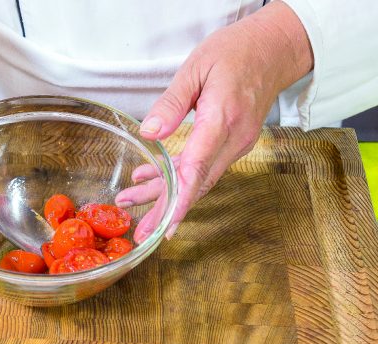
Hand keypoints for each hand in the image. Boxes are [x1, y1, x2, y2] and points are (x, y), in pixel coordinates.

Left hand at [117, 1, 313, 241]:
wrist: (273, 49)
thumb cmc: (235, 52)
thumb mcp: (195, 68)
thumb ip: (171, 103)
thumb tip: (149, 133)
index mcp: (222, 118)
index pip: (198, 167)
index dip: (180, 200)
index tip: (164, 224)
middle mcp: (233, 138)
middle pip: (197, 184)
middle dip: (167, 211)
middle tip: (142, 233)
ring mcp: (236, 144)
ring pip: (198, 179)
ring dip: (166, 195)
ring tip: (131, 202)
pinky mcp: (232, 143)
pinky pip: (203, 167)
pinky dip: (177, 177)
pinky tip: (149, 179)